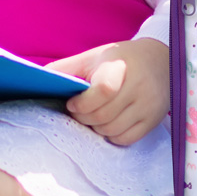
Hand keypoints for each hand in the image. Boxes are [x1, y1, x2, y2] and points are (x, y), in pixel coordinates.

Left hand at [46, 38, 168, 145]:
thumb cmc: (118, 59)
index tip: (72, 103)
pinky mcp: (154, 119)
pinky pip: (126, 139)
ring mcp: (148, 105)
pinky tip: (108, 122)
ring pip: (112, 129)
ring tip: (92, 116)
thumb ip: (65, 69)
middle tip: (78, 112)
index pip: (103, 90)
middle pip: (103, 116)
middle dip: (83, 118)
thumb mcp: (92, 56)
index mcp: (120, 66)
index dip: (82, 103)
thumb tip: (36, 82)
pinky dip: (111, 135)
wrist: (160, 59)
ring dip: (95, 127)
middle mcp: (138, 86)